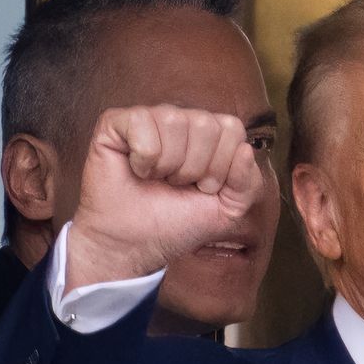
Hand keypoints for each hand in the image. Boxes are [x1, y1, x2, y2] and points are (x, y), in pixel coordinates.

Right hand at [66, 105, 264, 290]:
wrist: (133, 244)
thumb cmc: (176, 224)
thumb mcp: (226, 210)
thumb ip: (247, 183)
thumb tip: (246, 149)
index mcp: (209, 136)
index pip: (232, 128)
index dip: (221, 166)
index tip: (202, 188)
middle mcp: (180, 121)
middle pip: (205, 123)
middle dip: (195, 167)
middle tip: (176, 186)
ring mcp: (149, 119)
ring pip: (174, 119)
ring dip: (168, 164)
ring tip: (157, 179)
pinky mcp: (116, 123)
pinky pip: (141, 122)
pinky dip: (143, 157)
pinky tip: (136, 170)